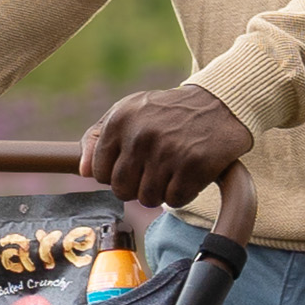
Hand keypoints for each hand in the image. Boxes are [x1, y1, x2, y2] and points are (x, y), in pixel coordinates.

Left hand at [78, 86, 254, 211]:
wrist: (220, 103)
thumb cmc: (168, 113)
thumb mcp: (128, 112)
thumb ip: (98, 138)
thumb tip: (84, 172)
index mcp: (120, 120)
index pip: (100, 174)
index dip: (116, 175)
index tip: (133, 165)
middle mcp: (141, 135)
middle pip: (122, 191)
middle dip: (137, 187)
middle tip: (155, 170)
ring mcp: (168, 151)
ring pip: (148, 199)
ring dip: (160, 192)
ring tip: (172, 169)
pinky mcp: (194, 165)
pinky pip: (175, 200)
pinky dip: (183, 193)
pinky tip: (189, 173)